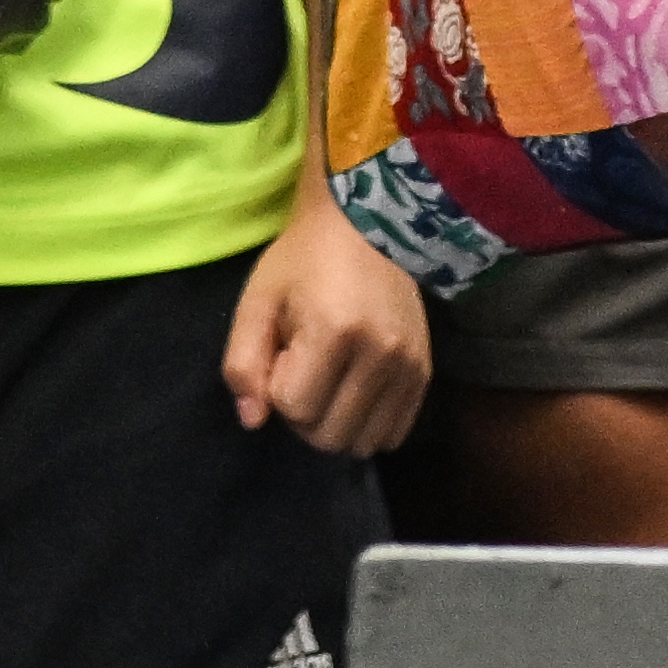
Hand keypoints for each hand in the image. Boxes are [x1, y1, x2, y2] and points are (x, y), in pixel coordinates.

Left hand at [220, 186, 428, 457]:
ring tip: (332, 377)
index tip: (286, 348)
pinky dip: (367, 425)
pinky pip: (393, 435)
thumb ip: (243, 363)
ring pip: (361, 443)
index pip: (292, 407)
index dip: (278, 384)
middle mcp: (379, 354)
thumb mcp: (258, 300)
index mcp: (333, 330)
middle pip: (328, 436)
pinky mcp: (425, 373)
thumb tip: (253, 421)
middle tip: (306, 366)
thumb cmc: (304, 259)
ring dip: (336, 422)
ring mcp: (408, 367)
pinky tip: (356, 390)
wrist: (369, 224)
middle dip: (304, 412)